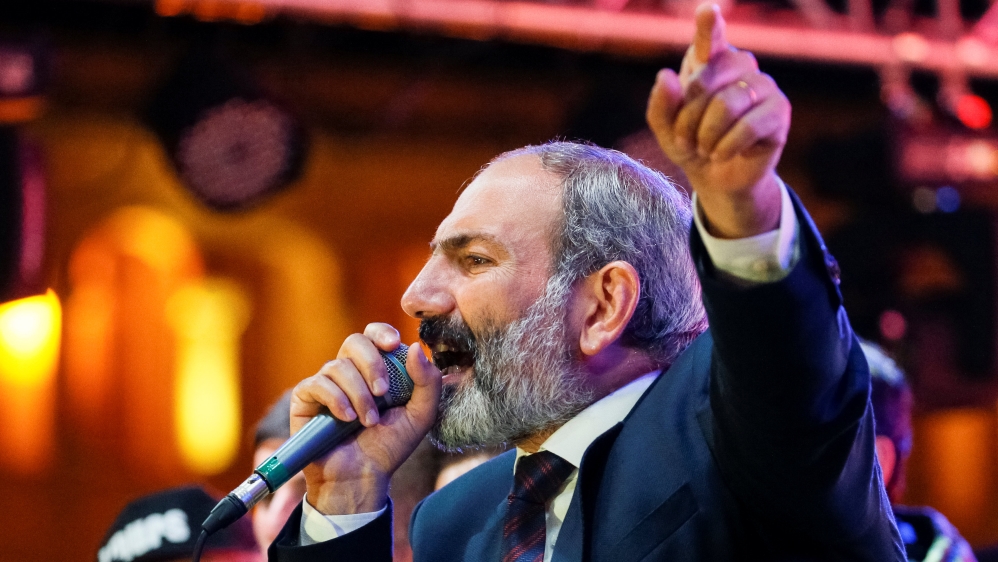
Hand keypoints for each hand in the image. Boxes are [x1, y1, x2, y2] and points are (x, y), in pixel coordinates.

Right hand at [290, 323, 440, 514]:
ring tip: (368, 421)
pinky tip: (346, 419)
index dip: (382, 333)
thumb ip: (428, 382)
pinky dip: (336, 400)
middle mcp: (349, 371)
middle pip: (355, 341)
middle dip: (371, 363)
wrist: (362, 478)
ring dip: (358, 395)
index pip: (374, 335)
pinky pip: (317, 384)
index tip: (393, 345)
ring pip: (338, 366)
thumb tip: (415, 347)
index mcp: (375, 369)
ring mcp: (326, 383)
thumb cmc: (390, 446)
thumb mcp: (421, 415)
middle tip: (383, 392)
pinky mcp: (305, 398)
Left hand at [646, 3, 790, 238]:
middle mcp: (740, 65)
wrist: (717, 179)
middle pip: (706, 81)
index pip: (710, 38)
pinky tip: (721, 154)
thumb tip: (666, 76)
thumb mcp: (666, 130)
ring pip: (727, 104)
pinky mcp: (779, 111)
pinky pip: (748, 125)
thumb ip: (660, 105)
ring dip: (705, 135)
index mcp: (709, 62)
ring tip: (704, 149)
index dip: (709, 26)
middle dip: (687, 118)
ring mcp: (763, 86)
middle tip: (684, 141)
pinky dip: (726, 146)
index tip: (707, 10)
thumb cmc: (691, 146)